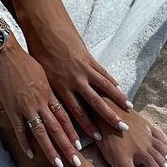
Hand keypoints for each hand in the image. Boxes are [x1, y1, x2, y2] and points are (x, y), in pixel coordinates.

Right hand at [0, 40, 82, 166]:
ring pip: (41, 132)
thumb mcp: (42, 73)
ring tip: (58, 164)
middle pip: (57, 128)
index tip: (80, 146)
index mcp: (50, 93)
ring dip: (50, 149)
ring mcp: (26, 106)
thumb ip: (49, 89)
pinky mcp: (11, 107)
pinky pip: (19, 129)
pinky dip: (25, 143)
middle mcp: (41, 102)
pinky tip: (31, 155)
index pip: (64, 116)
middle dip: (67, 146)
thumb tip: (55, 98)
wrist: (5, 53)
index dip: (73, 132)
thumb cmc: (24, 60)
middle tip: (76, 162)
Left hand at [26, 23, 131, 140]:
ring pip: (104, 88)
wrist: (44, 28)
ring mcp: (84, 69)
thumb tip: (53, 104)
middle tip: (121, 130)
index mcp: (60, 87)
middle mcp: (74, 80)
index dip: (86, 126)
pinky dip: (113, 83)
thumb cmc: (37, 51)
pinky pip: (104, 74)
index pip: (75, 112)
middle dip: (108, 118)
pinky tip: (121, 91)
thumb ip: (50, 89)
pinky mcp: (89, 58)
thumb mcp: (41, 74)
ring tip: (128, 111)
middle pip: (95, 103)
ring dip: (117, 101)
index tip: (95, 138)